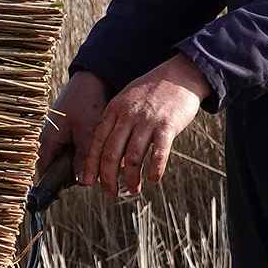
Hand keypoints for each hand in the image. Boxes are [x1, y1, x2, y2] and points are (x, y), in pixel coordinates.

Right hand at [37, 70, 108, 183]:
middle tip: (94, 171)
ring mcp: (58, 136)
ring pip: (68, 159)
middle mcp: (49, 140)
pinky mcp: (69, 132)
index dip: (58, 183)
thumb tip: (83, 183)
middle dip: (75, 173)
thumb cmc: (86, 101)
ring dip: (82, 162)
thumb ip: (85, 157)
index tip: (75, 186)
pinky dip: (85, 151)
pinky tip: (99, 148)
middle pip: (58, 169)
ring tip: (99, 158)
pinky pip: (74, 149)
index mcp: (47, 141)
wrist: (92, 78)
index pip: (45, 173)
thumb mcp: (87, 131)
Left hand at [83, 54, 209, 196]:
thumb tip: (106, 152)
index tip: (87, 182)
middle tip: (110, 192)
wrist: (180, 74)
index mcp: (114, 110)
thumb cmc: (152, 91)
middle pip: (111, 153)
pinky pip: (158, 153)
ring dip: (131, 178)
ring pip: (132, 157)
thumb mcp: (127, 100)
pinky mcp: (167, 126)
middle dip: (108, 178)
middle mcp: (127, 116)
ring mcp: (147, 120)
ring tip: (133, 189)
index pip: (96, 142)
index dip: (91, 165)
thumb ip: (116, 122)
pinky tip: (153, 179)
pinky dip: (154, 169)